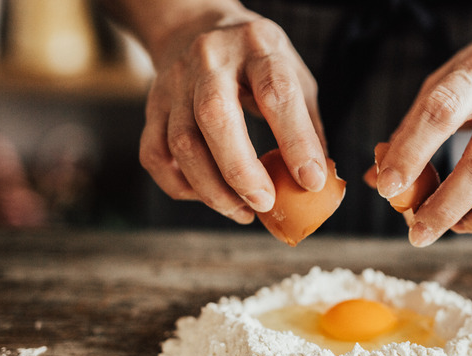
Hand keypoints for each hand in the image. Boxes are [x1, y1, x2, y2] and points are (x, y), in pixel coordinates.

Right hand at [140, 13, 326, 223]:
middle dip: (241, 171)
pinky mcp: (153, 106)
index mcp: (258, 46)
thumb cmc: (257, 60)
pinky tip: (208, 196)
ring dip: (213, 189)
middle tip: (265, 203)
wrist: (197, 27)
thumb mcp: (294, 75)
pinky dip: (181, 185)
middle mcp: (211, 60)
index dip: (295, 141)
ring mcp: (176, 82)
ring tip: (243, 211)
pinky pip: (156, 155)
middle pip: (215, 117)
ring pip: (182, 143)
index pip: (276, 92)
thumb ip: (307, 125)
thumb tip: (317, 182)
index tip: (311, 181)